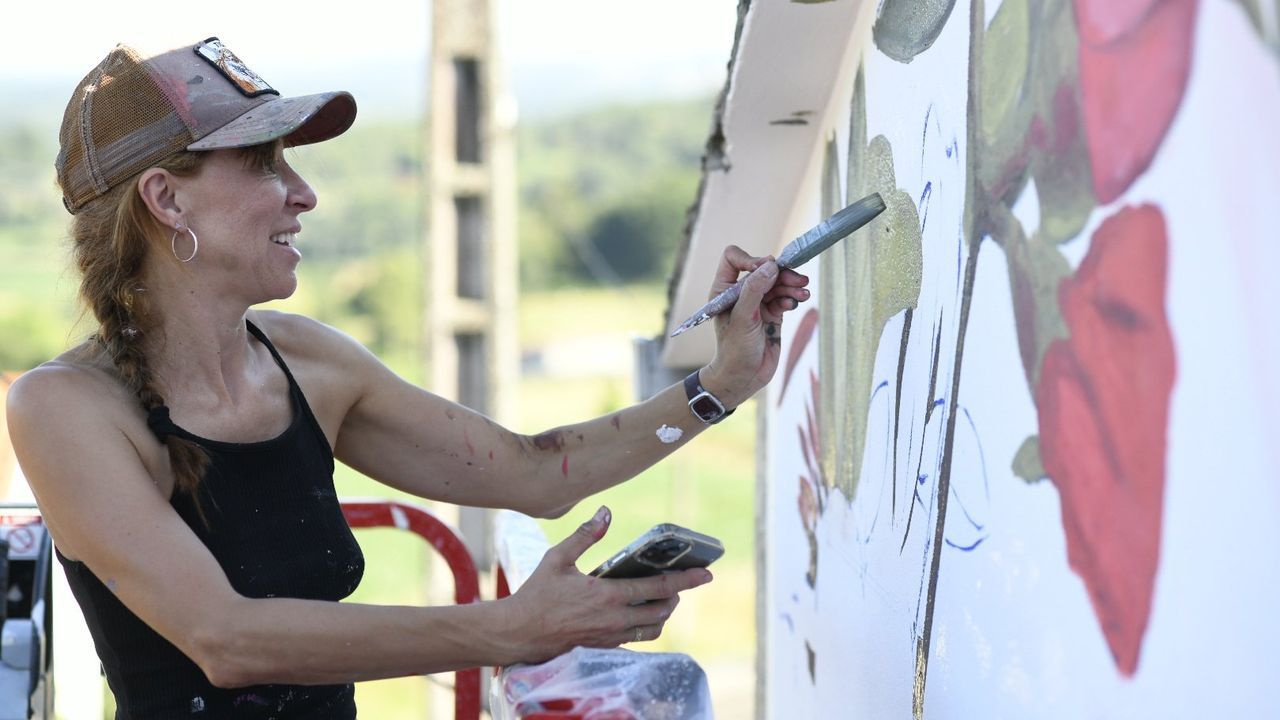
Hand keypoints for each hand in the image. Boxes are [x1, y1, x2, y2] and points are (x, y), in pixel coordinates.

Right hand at [505, 507, 713, 662]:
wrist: (518, 633)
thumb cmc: (536, 594)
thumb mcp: (558, 558)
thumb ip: (585, 535)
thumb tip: (605, 512)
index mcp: (607, 595)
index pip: (657, 588)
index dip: (685, 580)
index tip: (706, 574)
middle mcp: (613, 619)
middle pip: (662, 611)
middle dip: (676, 596)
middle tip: (678, 584)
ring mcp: (609, 636)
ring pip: (652, 628)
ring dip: (662, 614)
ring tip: (661, 599)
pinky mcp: (602, 647)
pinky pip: (635, 639)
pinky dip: (644, 626)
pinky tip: (637, 614)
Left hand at [703, 245, 810, 406]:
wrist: (744, 377)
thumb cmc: (735, 349)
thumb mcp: (743, 317)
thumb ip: (755, 290)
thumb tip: (771, 265)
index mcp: (724, 290)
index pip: (734, 258)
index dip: (751, 259)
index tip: (764, 270)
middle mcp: (740, 293)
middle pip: (763, 270)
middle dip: (781, 274)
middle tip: (799, 279)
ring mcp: (757, 304)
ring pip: (777, 284)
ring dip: (791, 285)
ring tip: (804, 292)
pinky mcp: (772, 315)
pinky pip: (784, 298)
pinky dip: (792, 298)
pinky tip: (798, 302)